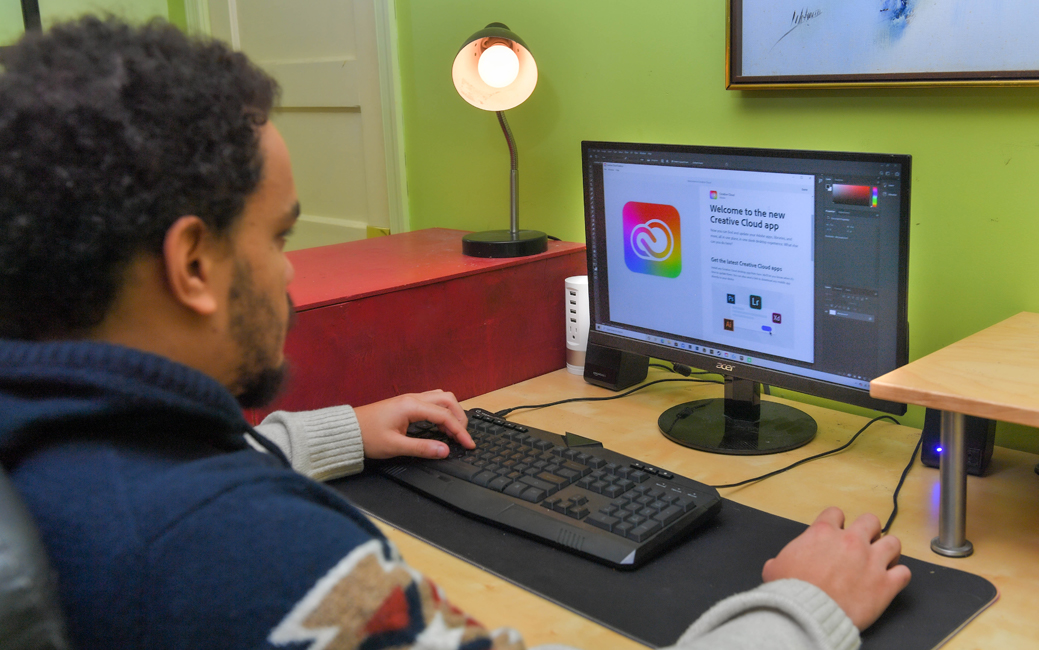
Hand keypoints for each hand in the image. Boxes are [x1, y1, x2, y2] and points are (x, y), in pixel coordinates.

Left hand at [353, 390, 473, 459]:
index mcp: (412, 406)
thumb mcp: (395, 446)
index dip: (460, 431)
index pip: (445, 416)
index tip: (469, 444)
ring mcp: (410, 398)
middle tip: (463, 437)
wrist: (348, 430)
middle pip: (448, 400)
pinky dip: (442, 412)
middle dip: (460, 417)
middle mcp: (413, 398)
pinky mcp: (406, 403)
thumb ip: (422, 448)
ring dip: (452, 412)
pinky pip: (432, 401)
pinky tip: (441, 426)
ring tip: (454, 432)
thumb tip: (444, 451)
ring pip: (441, 398)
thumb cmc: (367, 436)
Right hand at [762, 507, 910, 630]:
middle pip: (871, 520)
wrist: (807, 614)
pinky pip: (904, 573)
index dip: (837, 522)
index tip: (837, 532)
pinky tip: (891, 580)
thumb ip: (782, 559)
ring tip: (882, 560)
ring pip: (893, 542)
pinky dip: (899, 576)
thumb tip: (776, 565)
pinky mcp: (885, 584)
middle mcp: (850, 541)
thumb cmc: (791, 591)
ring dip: (888, 550)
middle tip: (864, 543)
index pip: (836, 513)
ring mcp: (871, 561)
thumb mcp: (775, 568)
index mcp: (823, 532)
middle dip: (869, 530)